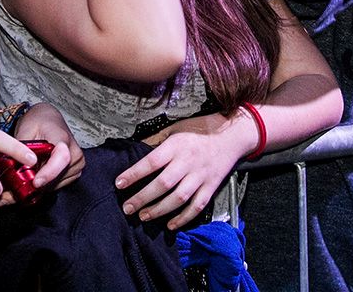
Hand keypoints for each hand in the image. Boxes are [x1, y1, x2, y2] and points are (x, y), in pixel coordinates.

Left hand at [10, 103, 84, 194]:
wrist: (49, 119)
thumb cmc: (38, 123)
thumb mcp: (25, 131)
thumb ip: (21, 151)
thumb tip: (18, 169)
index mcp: (63, 138)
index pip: (62, 158)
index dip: (49, 173)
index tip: (36, 182)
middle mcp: (75, 152)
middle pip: (56, 176)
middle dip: (37, 181)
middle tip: (20, 180)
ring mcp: (77, 163)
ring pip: (56, 184)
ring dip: (41, 184)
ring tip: (29, 173)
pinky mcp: (76, 171)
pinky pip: (58, 185)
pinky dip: (46, 184)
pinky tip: (38, 174)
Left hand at [114, 110, 257, 229]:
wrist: (232, 135)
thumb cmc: (201, 129)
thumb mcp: (176, 127)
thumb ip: (157, 139)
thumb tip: (136, 147)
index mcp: (176, 145)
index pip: (151, 162)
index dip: (134, 174)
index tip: (119, 183)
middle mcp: (188, 162)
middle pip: (163, 184)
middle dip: (142, 198)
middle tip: (127, 207)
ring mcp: (201, 176)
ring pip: (179, 198)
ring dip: (159, 210)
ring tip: (143, 216)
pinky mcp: (211, 187)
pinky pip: (197, 206)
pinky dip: (183, 218)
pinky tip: (170, 224)